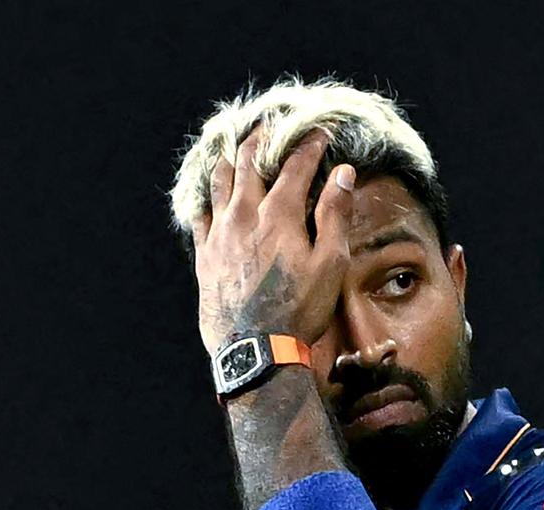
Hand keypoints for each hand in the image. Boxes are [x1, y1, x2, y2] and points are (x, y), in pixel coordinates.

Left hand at [191, 127, 353, 355]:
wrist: (255, 350)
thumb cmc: (300, 309)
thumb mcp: (330, 263)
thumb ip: (334, 215)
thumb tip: (343, 174)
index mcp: (279, 214)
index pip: (295, 167)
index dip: (308, 146)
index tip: (319, 133)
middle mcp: (243, 215)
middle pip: (248, 164)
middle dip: (261, 140)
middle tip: (268, 126)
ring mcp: (219, 235)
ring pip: (219, 183)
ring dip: (228, 159)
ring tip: (232, 145)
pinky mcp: (204, 256)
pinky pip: (200, 215)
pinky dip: (205, 196)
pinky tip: (207, 193)